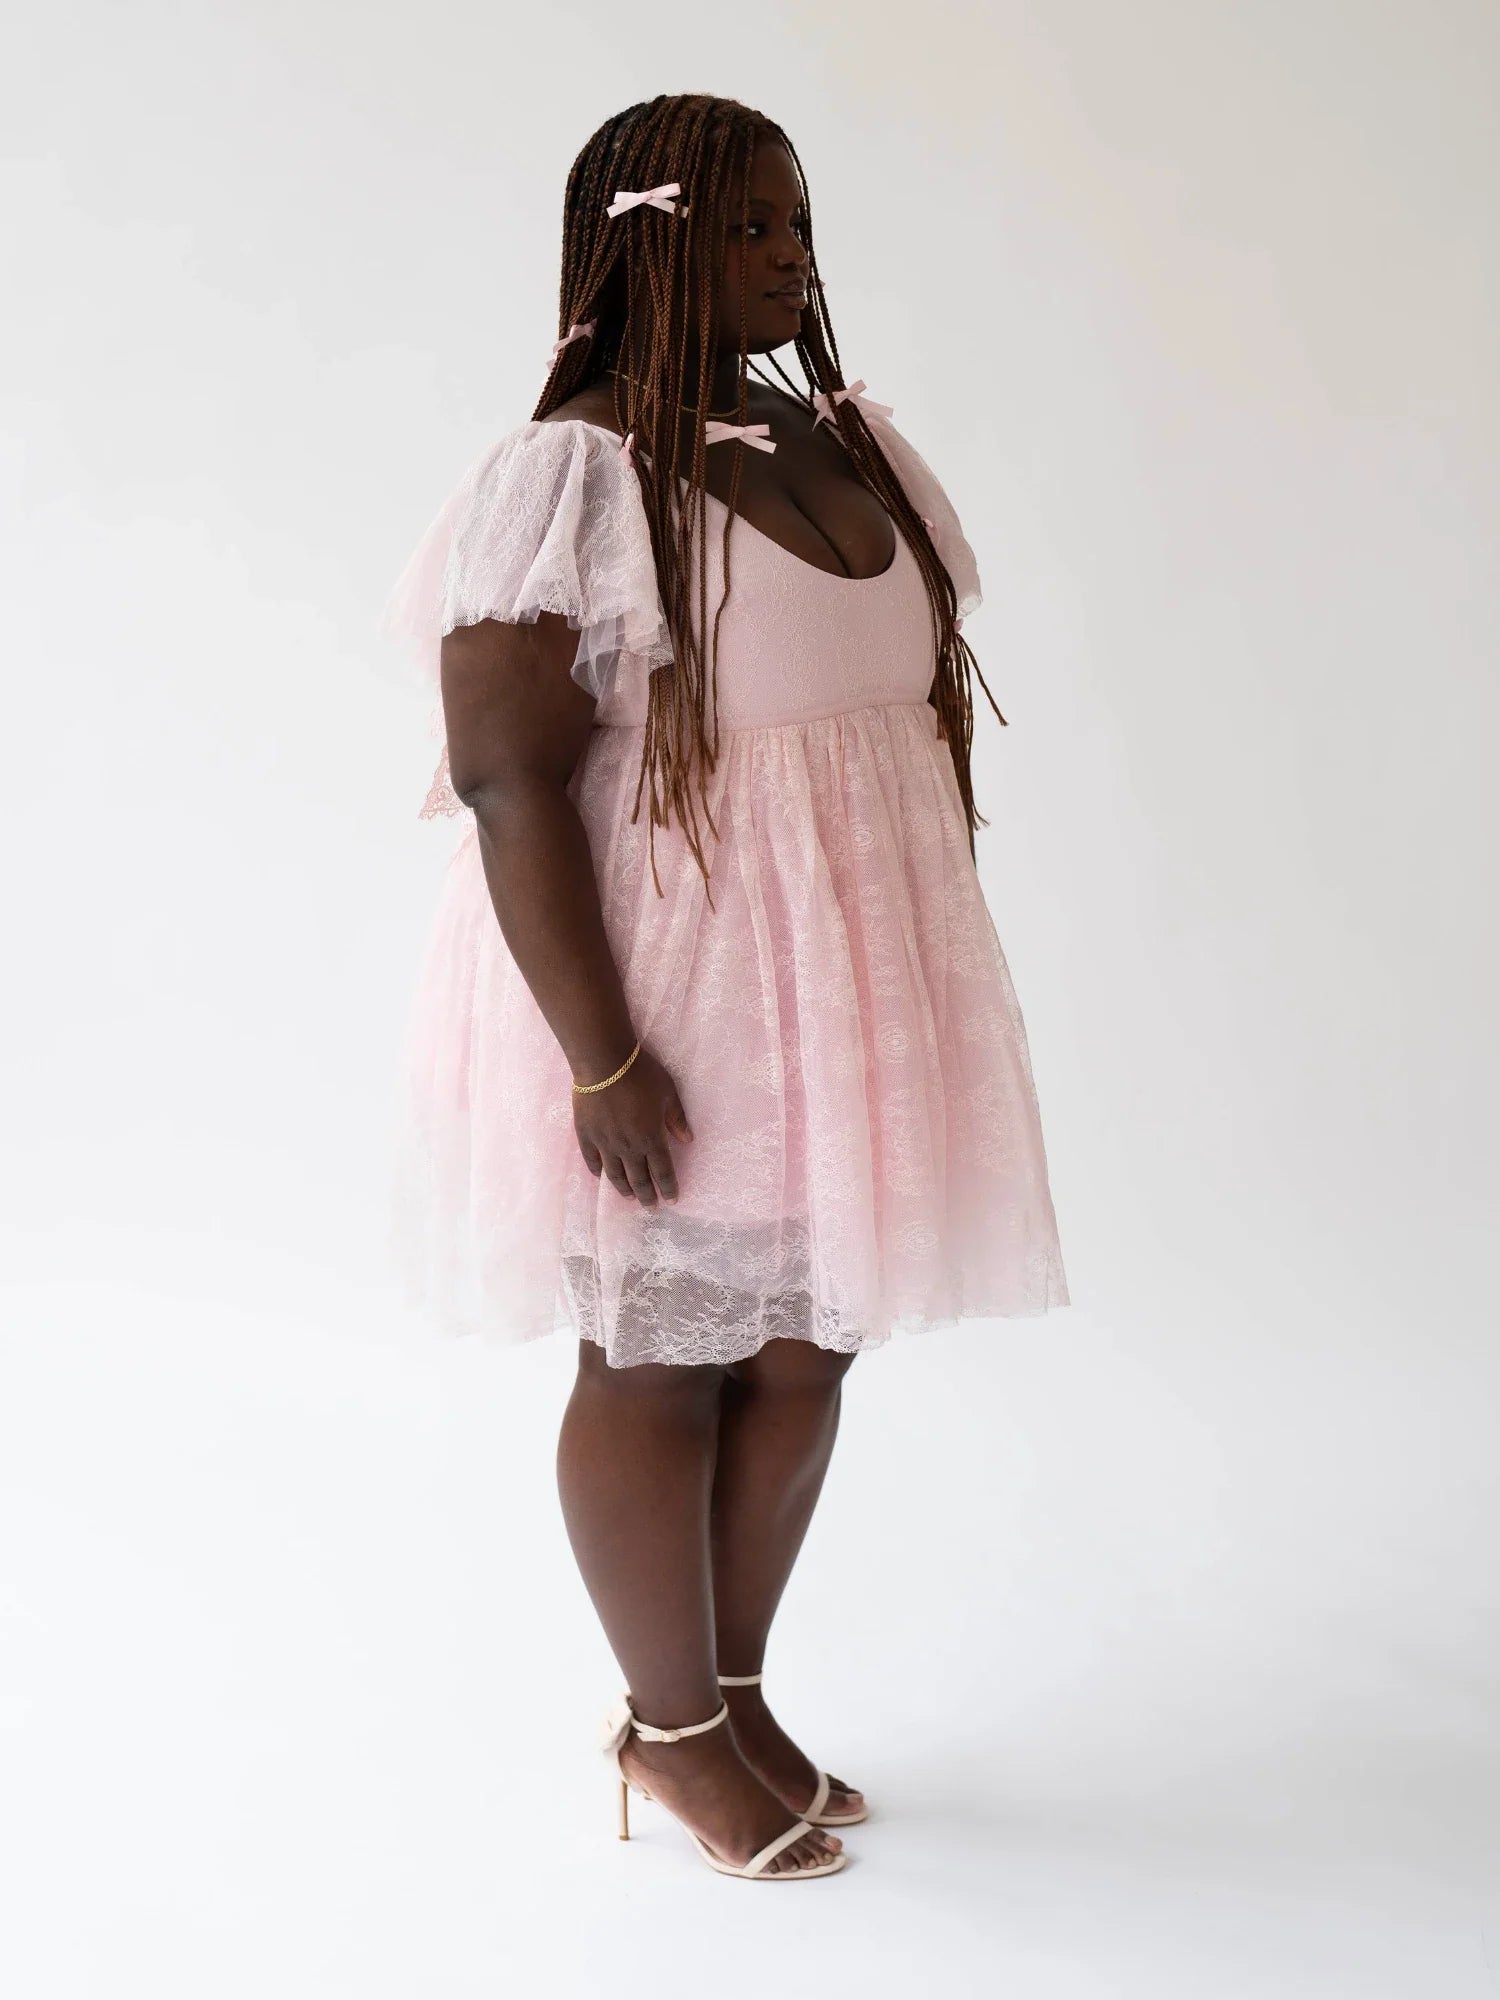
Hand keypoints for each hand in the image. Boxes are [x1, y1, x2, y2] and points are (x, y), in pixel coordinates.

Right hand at [572, 1045, 693, 1205]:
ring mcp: (605, 1143)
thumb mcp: (668, 1093)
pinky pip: (592, 1160)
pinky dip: (598, 1172)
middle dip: (647, 1196)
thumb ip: (677, 1118)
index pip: (662, 1171)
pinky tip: (601, 1177)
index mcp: (651, 1138)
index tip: (672, 1200)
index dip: (668, 1187)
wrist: (604, 1063)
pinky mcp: (586, 1135)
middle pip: (639, 1179)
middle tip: (651, 1207)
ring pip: (615, 1175)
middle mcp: (628, 1147)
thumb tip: (688, 1140)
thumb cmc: (641, 1075)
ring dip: (624, 1189)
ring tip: (630, 1197)